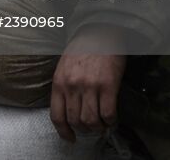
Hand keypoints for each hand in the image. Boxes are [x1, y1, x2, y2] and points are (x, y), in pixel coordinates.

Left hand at [50, 26, 127, 141]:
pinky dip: (111, 121)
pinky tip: (112, 118)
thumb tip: (68, 109)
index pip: (56, 116)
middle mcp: (72, 86)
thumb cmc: (83, 49)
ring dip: (98, 128)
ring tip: (102, 124)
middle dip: (84, 130)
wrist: (100, 31)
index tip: (70, 138)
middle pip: (75, 121)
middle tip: (92, 128)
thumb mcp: (64, 66)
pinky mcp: (108, 85)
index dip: (64, 132)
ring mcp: (90, 86)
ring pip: (91, 121)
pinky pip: (108, 113)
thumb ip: (64, 86)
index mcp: (59, 82)